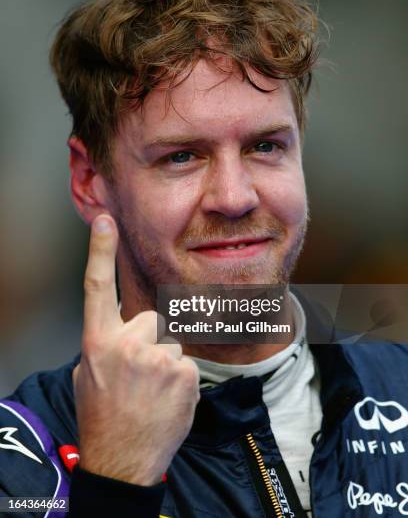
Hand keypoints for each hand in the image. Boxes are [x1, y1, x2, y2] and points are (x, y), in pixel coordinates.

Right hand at [73, 214, 199, 484]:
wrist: (122, 460)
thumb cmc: (103, 415)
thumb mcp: (89, 374)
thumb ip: (106, 341)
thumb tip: (124, 324)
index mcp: (97, 342)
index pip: (97, 287)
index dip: (99, 251)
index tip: (105, 220)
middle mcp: (126, 344)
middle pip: (153, 317)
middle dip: (151, 338)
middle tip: (140, 373)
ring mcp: (157, 357)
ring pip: (172, 341)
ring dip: (167, 360)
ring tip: (152, 390)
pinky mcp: (184, 371)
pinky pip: (187, 362)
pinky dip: (181, 379)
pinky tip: (167, 399)